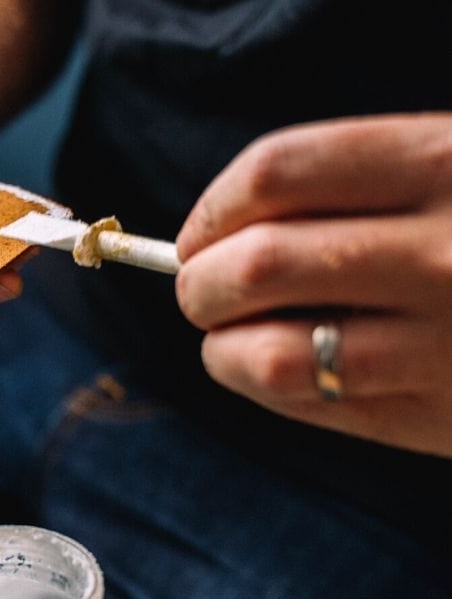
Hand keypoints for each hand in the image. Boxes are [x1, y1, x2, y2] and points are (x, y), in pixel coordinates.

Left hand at [175, 113, 451, 457]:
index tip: (196, 235)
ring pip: (270, 354)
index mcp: (445, 159)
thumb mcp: (449, 170)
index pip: (276, 173)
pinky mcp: (444, 414)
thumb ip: (352, 189)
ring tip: (224, 340)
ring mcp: (447, 340)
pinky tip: (268, 374)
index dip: (212, 209)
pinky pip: (314, 406)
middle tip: (199, 293)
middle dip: (199, 284)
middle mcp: (446, 248)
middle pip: (257, 263)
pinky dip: (264, 389)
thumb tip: (215, 234)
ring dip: (219, 349)